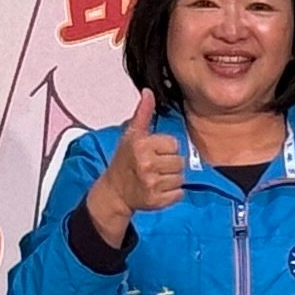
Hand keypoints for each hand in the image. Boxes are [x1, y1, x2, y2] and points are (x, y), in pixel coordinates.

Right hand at [85, 98, 185, 244]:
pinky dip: (172, 194)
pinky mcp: (156, 200)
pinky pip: (179, 194)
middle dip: (170, 164)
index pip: (174, 144)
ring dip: (172, 179)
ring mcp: (151, 183)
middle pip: (180, 162)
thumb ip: (143, 113)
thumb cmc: (124, 162)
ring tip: (157, 178)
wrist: (114, 191)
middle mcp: (146, 164)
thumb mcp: (131, 135)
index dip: (166, 148)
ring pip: (181, 178)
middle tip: (155, 167)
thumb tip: (147, 93)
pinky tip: (159, 189)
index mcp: (141, 145)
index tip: (154, 152)